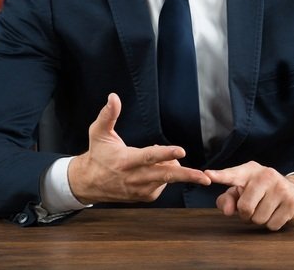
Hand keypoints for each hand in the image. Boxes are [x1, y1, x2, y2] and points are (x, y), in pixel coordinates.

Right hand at [68, 93, 210, 204]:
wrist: (89, 182)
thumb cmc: (98, 154)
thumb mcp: (98, 132)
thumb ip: (108, 115)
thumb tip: (113, 97)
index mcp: (125, 161)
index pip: (149, 156)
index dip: (166, 153)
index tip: (181, 151)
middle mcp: (135, 177)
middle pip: (166, 175)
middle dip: (187, 176)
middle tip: (204, 177)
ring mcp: (141, 189)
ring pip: (167, 179)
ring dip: (172, 166)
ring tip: (163, 156)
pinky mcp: (145, 196)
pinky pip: (163, 184)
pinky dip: (165, 174)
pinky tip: (154, 167)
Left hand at [204, 162, 293, 230]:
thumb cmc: (261, 193)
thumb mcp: (242, 192)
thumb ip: (227, 200)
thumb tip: (227, 211)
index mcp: (250, 170)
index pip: (232, 174)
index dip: (219, 175)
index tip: (207, 174)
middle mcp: (266, 175)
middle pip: (245, 207)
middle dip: (246, 215)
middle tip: (254, 208)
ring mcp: (281, 188)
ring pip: (259, 219)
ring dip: (260, 220)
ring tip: (267, 209)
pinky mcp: (292, 203)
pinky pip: (272, 225)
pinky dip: (272, 224)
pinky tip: (278, 213)